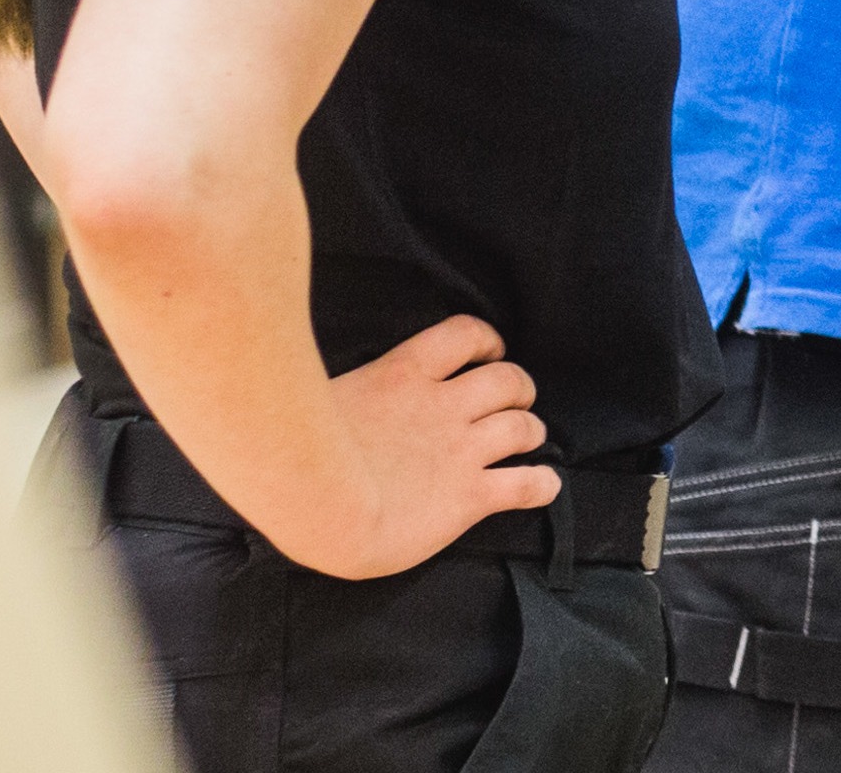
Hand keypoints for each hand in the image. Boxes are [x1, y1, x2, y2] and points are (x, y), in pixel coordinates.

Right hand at [286, 313, 556, 578]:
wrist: (316, 505)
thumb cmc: (296, 454)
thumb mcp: (317, 397)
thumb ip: (344, 389)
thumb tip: (317, 384)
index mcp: (403, 375)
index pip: (464, 335)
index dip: (487, 341)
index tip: (490, 353)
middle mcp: (442, 407)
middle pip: (507, 380)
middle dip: (518, 388)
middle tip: (514, 401)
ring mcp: (460, 451)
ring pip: (523, 426)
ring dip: (531, 430)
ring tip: (529, 437)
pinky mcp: (469, 496)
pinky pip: (525, 484)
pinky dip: (542, 483)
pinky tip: (545, 485)